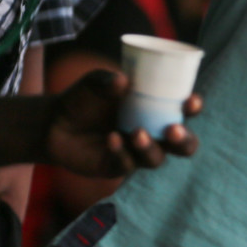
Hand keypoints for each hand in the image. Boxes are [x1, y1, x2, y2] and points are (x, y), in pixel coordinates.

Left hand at [43, 70, 201, 178]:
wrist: (52, 123)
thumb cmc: (83, 98)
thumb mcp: (94, 82)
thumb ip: (107, 80)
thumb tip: (123, 81)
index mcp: (157, 109)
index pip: (185, 111)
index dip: (193, 107)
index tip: (190, 101)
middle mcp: (153, 133)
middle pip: (184, 144)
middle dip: (184, 139)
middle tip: (173, 129)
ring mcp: (136, 152)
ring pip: (157, 158)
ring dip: (151, 148)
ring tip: (137, 133)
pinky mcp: (117, 166)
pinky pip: (127, 164)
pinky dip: (121, 151)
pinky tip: (111, 138)